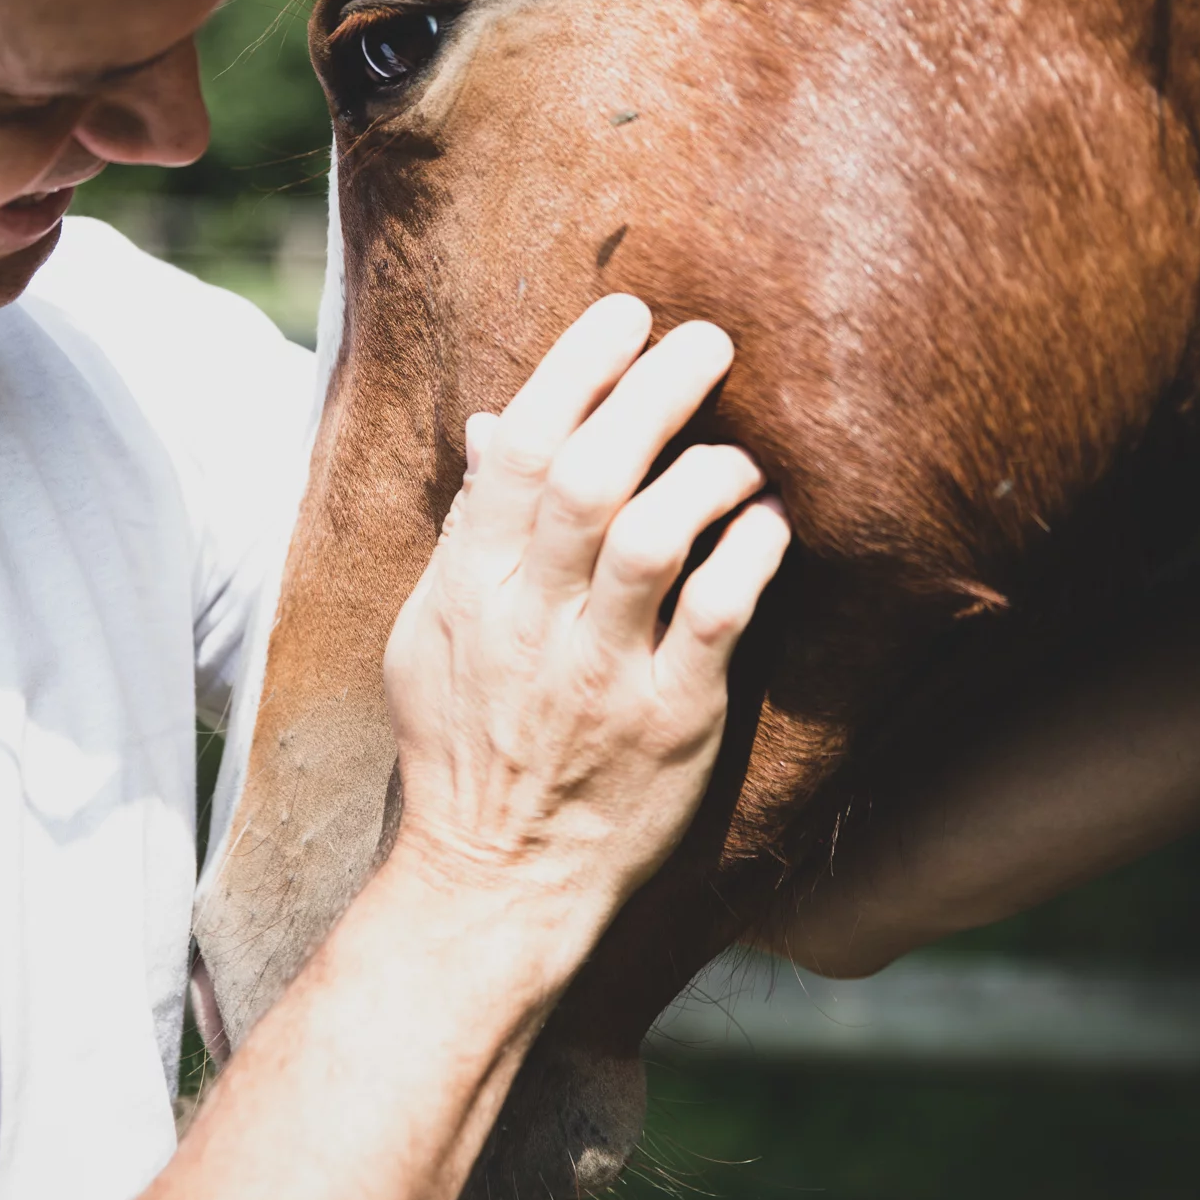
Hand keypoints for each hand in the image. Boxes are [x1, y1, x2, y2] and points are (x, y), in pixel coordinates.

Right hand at [382, 294, 790, 953]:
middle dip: (653, 392)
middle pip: (590, 477)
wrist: (494, 886)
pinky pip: (716, 621)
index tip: (628, 314)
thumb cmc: (466, 747)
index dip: (575, 368)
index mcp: (469, 588)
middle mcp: (531, 622)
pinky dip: (747, 557)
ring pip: (653, 539)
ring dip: (706, 472)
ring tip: (742, 451)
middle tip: (710, 342)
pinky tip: (769, 523)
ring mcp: (600, 675)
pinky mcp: (669, 725)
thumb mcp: (430, 634)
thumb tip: (497, 427)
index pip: (518, 451)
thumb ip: (470, 531)